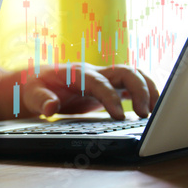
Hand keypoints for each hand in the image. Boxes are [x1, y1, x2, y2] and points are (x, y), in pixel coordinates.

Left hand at [22, 64, 158, 118]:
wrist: (35, 81)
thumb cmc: (33, 87)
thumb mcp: (30, 95)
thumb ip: (41, 100)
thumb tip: (51, 108)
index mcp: (77, 73)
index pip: (100, 82)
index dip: (112, 97)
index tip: (120, 116)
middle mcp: (94, 72)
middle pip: (125, 71)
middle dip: (139, 89)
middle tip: (145, 114)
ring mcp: (102, 79)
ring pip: (133, 76)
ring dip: (147, 90)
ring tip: (156, 112)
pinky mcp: (106, 88)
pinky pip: (130, 86)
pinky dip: (143, 94)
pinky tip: (150, 110)